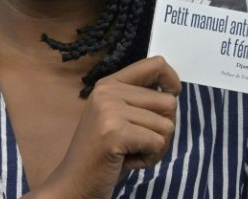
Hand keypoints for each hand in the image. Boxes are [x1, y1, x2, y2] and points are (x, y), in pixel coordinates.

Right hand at [32, 56, 180, 198]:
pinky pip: (158, 143)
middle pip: (168, 101)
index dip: (172, 80)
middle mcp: (108, 91)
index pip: (155, 64)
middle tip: (140, 142)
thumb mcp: (117, 117)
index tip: (172, 97)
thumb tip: (173, 91)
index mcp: (109, 84)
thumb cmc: (103, 153)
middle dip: (163, 128)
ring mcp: (110, 110)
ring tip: (132, 152)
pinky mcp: (115, 132)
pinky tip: (129, 161)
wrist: (74, 182)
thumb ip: (139, 100)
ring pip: (167, 125)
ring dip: (157, 146)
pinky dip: (150, 158)